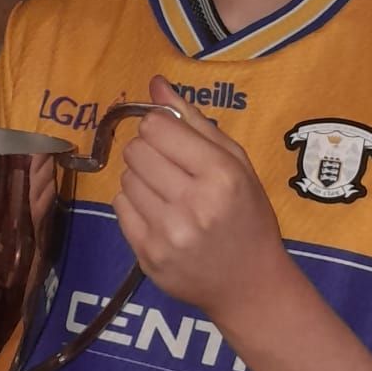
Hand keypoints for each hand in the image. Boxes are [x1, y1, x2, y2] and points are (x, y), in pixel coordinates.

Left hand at [113, 76, 288, 329]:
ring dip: (141, 179)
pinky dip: (134, 204)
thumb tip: (155, 84)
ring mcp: (168, 233)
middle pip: (136, 150)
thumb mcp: (236, 164)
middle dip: (149, 152)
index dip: (160, 129)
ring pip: (125, 178)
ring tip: (168, 194)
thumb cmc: (248, 217)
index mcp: (221, 175)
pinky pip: (120, 207)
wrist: (251, 286)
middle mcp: (193, 204)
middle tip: (171, 169)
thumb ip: (195, 121)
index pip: (156, 128)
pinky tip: (159, 214)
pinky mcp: (148, 256)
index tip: (173, 141)